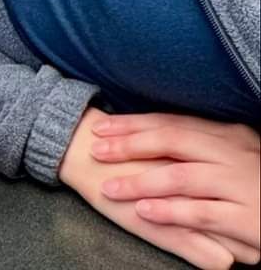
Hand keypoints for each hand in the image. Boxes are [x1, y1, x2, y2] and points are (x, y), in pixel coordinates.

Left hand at [92, 113, 259, 264]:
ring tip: (110, 186)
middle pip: (171, 141)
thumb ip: (204, 142)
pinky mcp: (249, 219)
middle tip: (95, 148)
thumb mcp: (239, 152)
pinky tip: (145, 212)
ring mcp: (241, 185)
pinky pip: (203, 213)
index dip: (134, 124)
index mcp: (228, 135)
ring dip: (141, 181)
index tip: (101, 126)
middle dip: (129, 144)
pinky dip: (171, 212)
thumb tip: (158, 132)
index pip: (172, 123)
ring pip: (182, 177)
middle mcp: (232, 154)